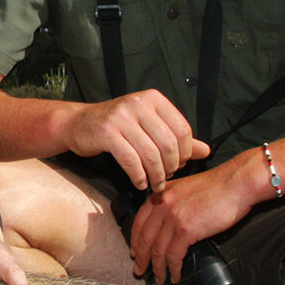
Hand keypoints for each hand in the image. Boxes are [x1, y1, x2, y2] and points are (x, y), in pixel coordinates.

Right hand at [64, 90, 210, 190]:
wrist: (79, 123)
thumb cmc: (118, 126)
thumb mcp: (149, 127)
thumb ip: (177, 138)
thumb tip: (206, 151)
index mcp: (154, 99)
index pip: (182, 129)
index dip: (184, 153)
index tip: (178, 165)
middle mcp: (139, 103)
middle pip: (168, 144)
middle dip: (171, 167)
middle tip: (166, 178)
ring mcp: (121, 116)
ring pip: (150, 154)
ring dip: (156, 176)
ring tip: (155, 184)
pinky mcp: (107, 132)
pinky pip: (130, 160)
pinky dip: (138, 176)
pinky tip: (139, 183)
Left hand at [127, 155, 261, 284]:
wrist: (236, 183)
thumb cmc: (217, 187)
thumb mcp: (184, 190)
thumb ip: (170, 203)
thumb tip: (165, 225)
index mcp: (160, 195)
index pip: (139, 223)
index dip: (136, 241)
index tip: (135, 253)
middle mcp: (161, 206)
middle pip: (144, 238)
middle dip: (141, 259)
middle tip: (140, 271)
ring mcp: (172, 218)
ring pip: (157, 250)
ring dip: (157, 268)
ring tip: (159, 279)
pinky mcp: (186, 230)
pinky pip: (173, 256)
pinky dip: (173, 269)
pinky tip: (176, 275)